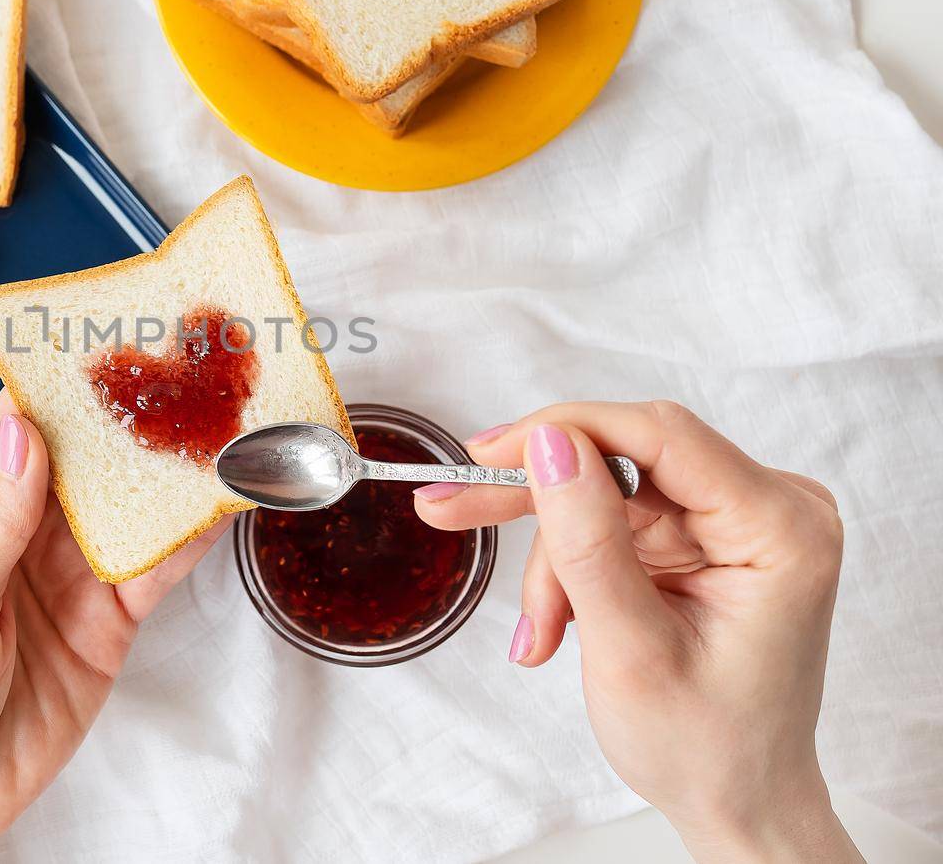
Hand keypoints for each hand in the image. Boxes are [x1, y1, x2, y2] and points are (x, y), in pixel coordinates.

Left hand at [0, 392, 226, 861]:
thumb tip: (27, 433)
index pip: (9, 430)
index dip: (54, 384)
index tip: (104, 336)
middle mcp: (13, 535)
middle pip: (79, 460)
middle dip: (126, 418)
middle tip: (187, 367)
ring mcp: (62, 578)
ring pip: (122, 508)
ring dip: (165, 471)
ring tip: (222, 422)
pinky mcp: (104, 624)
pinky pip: (151, 571)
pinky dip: (185, 539)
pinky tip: (220, 503)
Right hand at [415, 401, 861, 862]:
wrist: (740, 802)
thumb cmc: (708, 748)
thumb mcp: (632, 651)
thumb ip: (589, 542)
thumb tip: (548, 444)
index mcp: (781, 530)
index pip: (660, 436)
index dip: (564, 431)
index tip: (484, 454)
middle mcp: (769, 508)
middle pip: (626, 457)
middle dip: (540, 495)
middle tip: (453, 504)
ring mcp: (735, 520)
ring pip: (607, 490)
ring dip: (556, 556)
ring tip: (540, 631)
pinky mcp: (704, 536)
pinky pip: (614, 519)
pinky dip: (572, 566)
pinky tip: (556, 620)